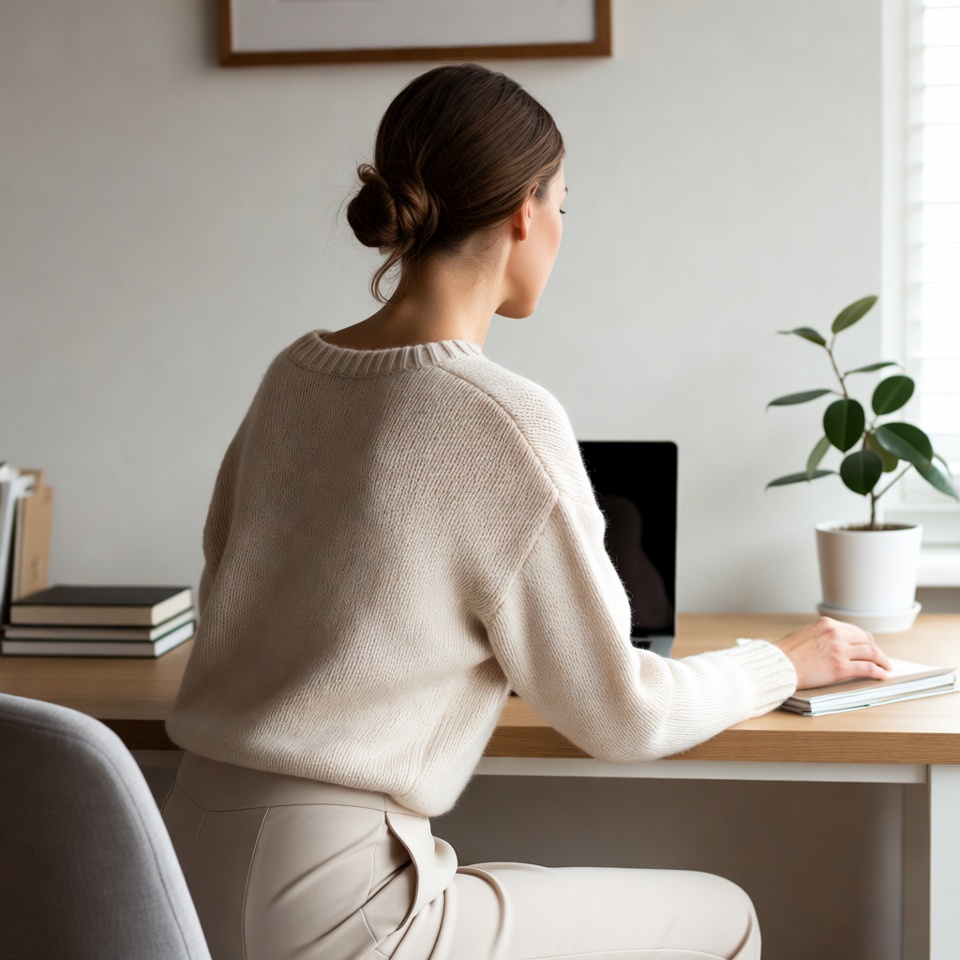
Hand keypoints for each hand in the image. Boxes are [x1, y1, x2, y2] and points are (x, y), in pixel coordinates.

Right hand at [774, 617, 890, 689]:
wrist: (778, 665)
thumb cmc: (786, 653)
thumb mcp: (805, 634)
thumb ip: (822, 636)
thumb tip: (836, 645)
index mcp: (826, 623)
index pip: (854, 630)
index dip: (864, 641)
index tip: (868, 647)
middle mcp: (835, 633)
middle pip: (866, 639)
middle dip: (876, 649)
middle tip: (880, 658)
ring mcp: (840, 650)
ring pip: (872, 652)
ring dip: (882, 660)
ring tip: (886, 667)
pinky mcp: (841, 667)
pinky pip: (868, 668)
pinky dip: (879, 671)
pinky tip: (883, 675)